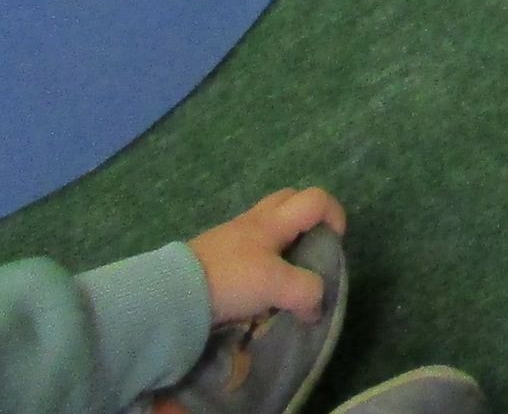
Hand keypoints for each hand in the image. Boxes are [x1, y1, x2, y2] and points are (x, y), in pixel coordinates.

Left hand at [187, 187, 344, 324]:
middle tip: (310, 248)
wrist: (172, 293)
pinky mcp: (216, 253)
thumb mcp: (277, 286)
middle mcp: (255, 220)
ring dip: (284, 238)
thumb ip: (306, 292)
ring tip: (284, 270)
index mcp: (274, 221)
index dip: (335, 216)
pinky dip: (261, 255)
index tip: (333, 245)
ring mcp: (232, 234)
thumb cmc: (231, 279)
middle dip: (308, 219)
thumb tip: (316, 309)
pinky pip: (249, 243)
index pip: (316, 199)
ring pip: (269, 222)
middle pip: (291, 199)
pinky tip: (256, 282)